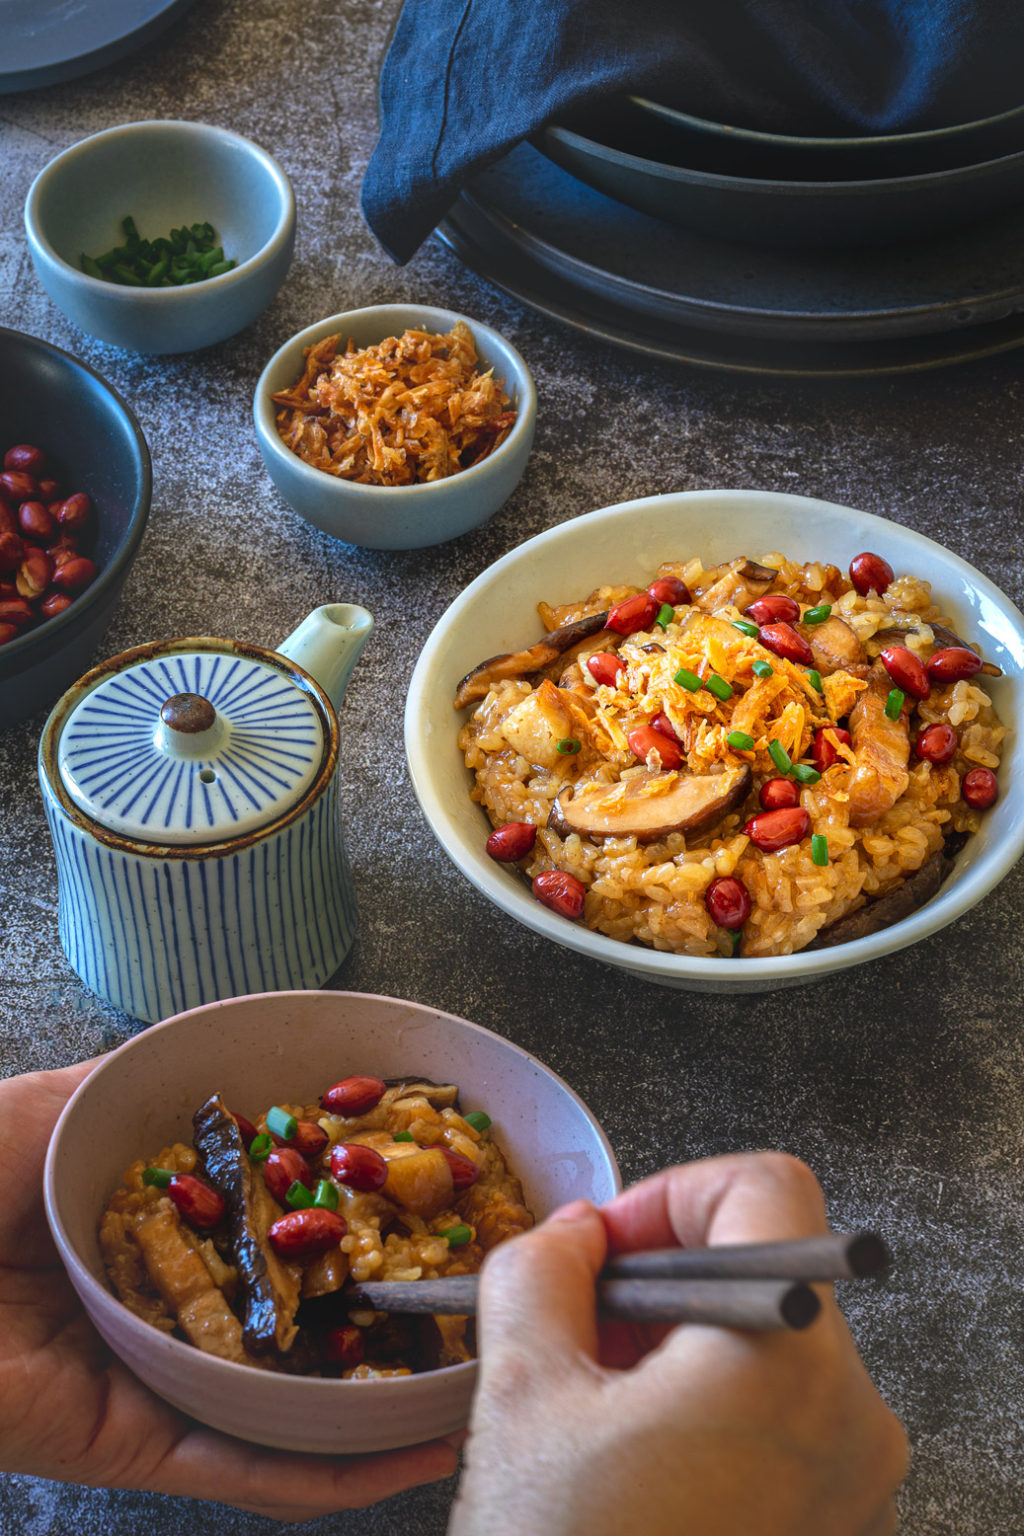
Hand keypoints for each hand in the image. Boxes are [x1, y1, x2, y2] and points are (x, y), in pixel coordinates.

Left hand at [0, 1061, 456, 1520]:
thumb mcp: (53, 1106)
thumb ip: (132, 1091)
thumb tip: (222, 1061)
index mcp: (141, 1233)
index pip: (266, 1234)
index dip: (345, 1223)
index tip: (421, 1201)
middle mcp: (158, 1311)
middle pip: (288, 1327)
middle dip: (380, 1325)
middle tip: (475, 1307)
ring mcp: (150, 1385)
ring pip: (284, 1410)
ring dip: (377, 1412)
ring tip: (471, 1388)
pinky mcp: (132, 1448)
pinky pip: (243, 1469)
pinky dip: (328, 1470)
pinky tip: (405, 1449)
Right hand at [450, 1152, 907, 1535]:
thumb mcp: (522, 1393)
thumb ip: (540, 1273)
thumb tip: (571, 1234)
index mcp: (787, 1358)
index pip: (765, 1190)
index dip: (669, 1195)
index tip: (602, 1250)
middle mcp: (853, 1415)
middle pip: (764, 1273)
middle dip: (657, 1286)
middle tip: (576, 1335)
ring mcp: (856, 1483)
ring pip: (768, 1350)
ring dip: (674, 1352)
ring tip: (592, 1414)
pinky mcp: (838, 1529)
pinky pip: (782, 1425)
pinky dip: (708, 1413)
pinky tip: (631, 1466)